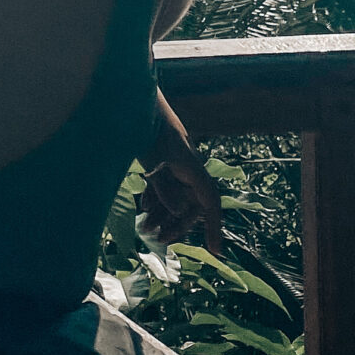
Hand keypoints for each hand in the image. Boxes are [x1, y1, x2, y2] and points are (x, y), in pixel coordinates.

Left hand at [141, 96, 224, 252]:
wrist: (138, 103)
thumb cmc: (148, 129)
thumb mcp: (154, 160)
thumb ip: (165, 187)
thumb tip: (179, 214)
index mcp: (193, 170)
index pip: (210, 203)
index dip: (214, 227)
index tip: (215, 251)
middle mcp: (189, 170)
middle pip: (190, 206)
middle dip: (176, 224)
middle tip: (159, 240)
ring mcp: (176, 167)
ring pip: (175, 198)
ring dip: (163, 215)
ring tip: (146, 230)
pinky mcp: (163, 162)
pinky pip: (165, 188)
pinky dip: (156, 200)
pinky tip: (143, 210)